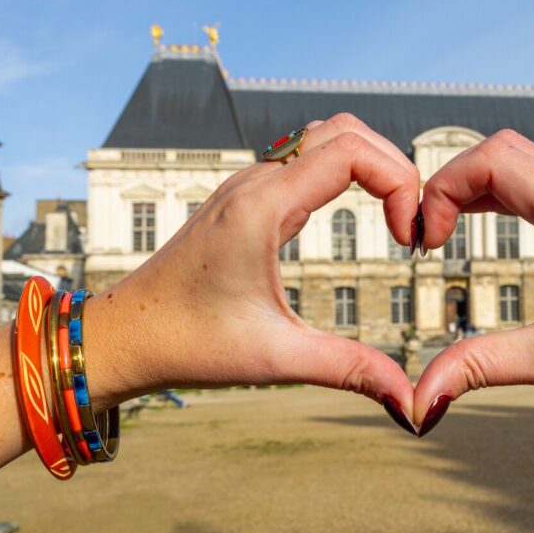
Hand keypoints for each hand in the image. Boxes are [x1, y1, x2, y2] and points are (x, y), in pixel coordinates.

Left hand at [83, 113, 419, 430]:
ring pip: (324, 137)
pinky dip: (345, 172)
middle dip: (393, 166)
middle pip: (344, 131)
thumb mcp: (274, 359)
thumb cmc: (187, 343)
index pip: (350, 152)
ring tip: (392, 219)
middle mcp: (254, 183)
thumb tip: (411, 401)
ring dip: (369, 164)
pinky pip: (305, 159)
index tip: (408, 238)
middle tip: (411, 225)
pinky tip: (357, 217)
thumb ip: (349, 370)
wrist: (123, 336)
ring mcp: (247, 185)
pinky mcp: (245, 197)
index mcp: (262, 208)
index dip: (398, 182)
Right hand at [412, 129, 533, 431]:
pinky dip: (508, 191)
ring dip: (481, 184)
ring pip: (527, 159)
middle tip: (429, 234)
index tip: (426, 242)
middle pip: (504, 147)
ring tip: (448, 229)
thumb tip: (421, 398)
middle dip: (454, 181)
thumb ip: (483, 367)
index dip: (443, 189)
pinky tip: (493, 223)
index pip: (493, 160)